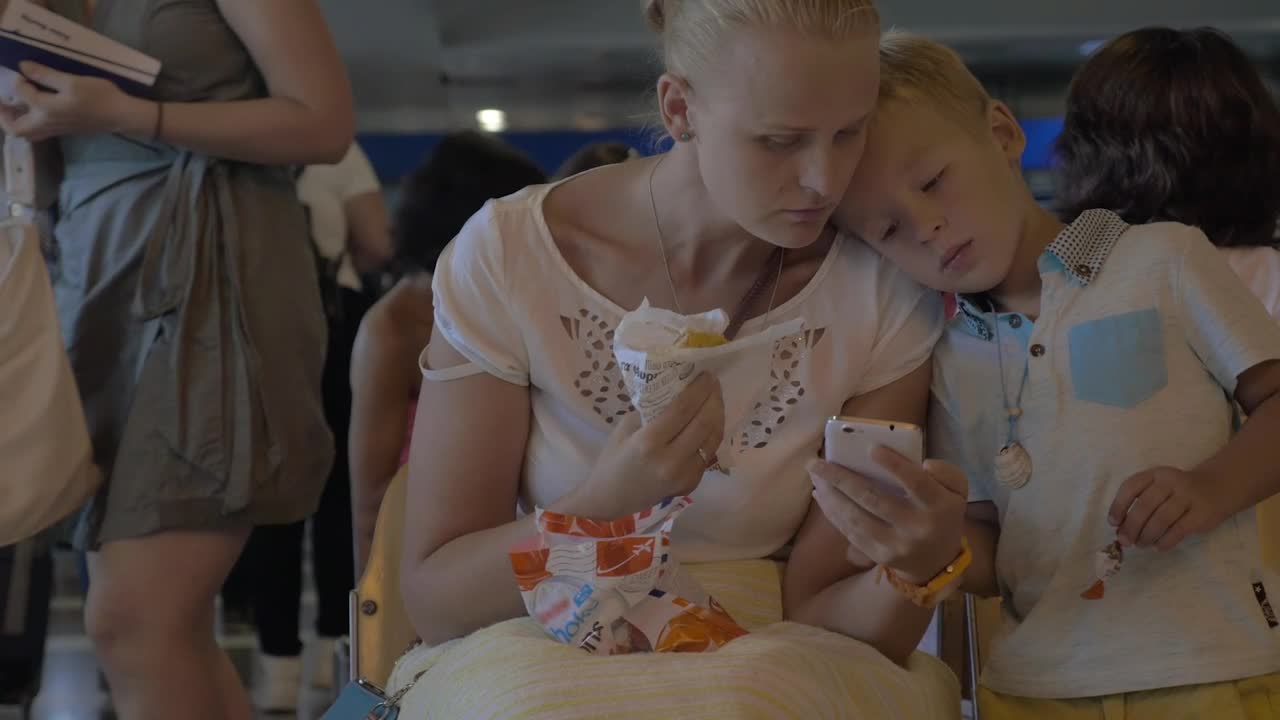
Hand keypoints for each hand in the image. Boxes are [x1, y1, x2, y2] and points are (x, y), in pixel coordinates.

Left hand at [0, 62, 146, 140]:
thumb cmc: (100, 96)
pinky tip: (35, 111)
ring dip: (16, 122)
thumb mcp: (72, 81)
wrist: (121, 115)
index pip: (21, 94)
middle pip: (16, 129)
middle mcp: (48, 123)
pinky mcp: (64, 130)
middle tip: (4, 101)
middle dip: (4, 116)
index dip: (19, 81)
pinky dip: (29, 124)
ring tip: (15, 107)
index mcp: (47, 109)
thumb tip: (23, 67)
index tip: (26, 71)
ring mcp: (56, 129)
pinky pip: (39, 133)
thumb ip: (45, 75)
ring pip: (27, 133)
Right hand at [571, 373, 724, 519]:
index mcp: (649, 442)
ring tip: (715, 398)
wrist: (609, 500)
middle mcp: (670, 460)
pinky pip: (708, 453)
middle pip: (704, 422)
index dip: (699, 389)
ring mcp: (684, 475)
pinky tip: (710, 421)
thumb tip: (677, 389)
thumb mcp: (626, 428)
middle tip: (714, 383)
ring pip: (713, 439)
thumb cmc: (613, 459)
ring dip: (718, 415)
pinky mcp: (691, 484)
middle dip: (713, 398)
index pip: (683, 409)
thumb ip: (652, 410)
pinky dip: (712, 434)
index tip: (707, 374)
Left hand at [809, 451, 967, 584]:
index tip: (871, 449)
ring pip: (856, 517)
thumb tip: (925, 464)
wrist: (936, 563)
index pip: (916, 484)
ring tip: (814, 475)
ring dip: (830, 495)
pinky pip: (851, 532)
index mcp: (940, 507)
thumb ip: (947, 473)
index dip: (894, 466)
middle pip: (874, 499)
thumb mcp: (957, 491)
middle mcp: (917, 528)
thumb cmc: (942, 514)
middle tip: (816, 462)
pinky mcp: (879, 555)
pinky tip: (821, 495)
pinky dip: (833, 512)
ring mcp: (896, 545)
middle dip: (841, 479)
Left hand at [1108, 466, 1227, 549]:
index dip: (1118, 506)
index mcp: (1155, 474)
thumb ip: (1140, 502)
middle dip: (1131, 526)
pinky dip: (1165, 541)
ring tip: (1141, 544)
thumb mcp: (1159, 487)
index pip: (1130, 487)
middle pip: (1145, 505)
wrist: (1217, 487)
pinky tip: (1158, 547)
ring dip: (1147, 535)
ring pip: (1161, 519)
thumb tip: (1120, 528)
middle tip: (1125, 541)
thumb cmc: (1178, 491)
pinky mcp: (1202, 513)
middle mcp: (1171, 482)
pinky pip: (1179, 530)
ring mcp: (1188, 496)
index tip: (1113, 523)